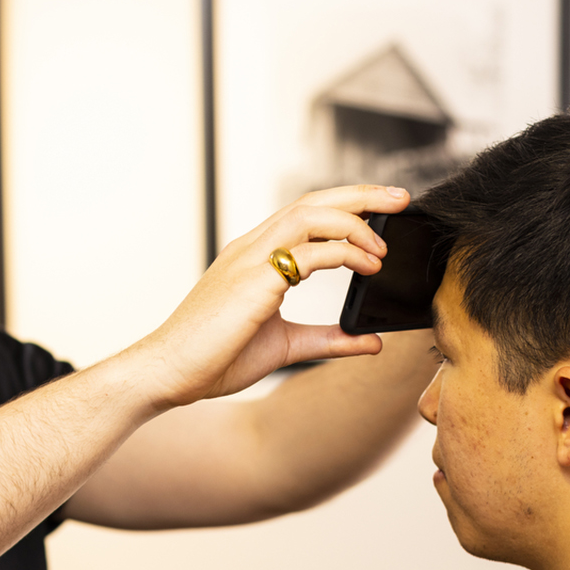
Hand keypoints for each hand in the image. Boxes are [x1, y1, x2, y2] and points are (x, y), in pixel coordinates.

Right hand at [130, 184, 409, 407]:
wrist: (169, 374)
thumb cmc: (215, 359)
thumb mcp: (287, 346)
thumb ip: (330, 339)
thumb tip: (371, 340)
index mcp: (255, 257)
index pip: (306, 213)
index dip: (346, 205)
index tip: (382, 210)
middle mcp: (252, 248)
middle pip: (313, 201)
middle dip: (361, 195)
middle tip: (400, 198)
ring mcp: (250, 259)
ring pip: (310, 214)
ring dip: (354, 222)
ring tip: (383, 245)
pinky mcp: (254, 280)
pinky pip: (308, 252)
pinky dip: (344, 253)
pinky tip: (367, 267)